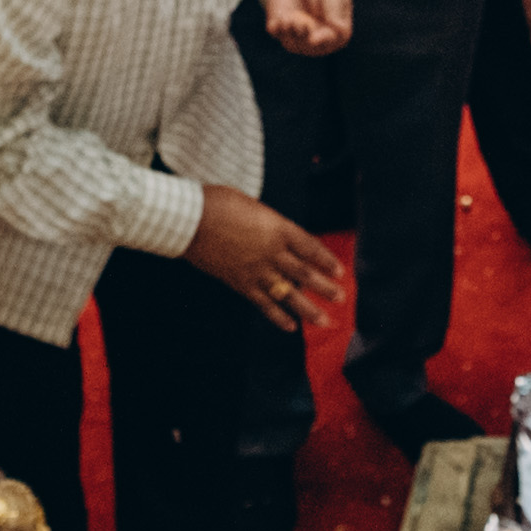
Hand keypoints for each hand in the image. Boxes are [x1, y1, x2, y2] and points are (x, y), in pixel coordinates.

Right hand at [186, 185, 347, 332]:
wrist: (190, 220)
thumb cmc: (219, 204)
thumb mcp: (254, 207)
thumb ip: (271, 224)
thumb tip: (281, 236)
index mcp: (278, 228)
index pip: (310, 247)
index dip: (326, 260)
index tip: (340, 271)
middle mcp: (272, 252)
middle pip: (305, 273)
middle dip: (325, 287)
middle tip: (341, 298)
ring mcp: (257, 270)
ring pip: (289, 293)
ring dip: (309, 309)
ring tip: (325, 320)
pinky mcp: (240, 283)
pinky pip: (264, 303)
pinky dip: (278, 316)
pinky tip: (291, 327)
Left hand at [260, 0, 353, 54]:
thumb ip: (333, 6)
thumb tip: (340, 28)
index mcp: (336, 26)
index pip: (335, 40)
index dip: (325, 40)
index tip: (315, 38)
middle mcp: (318, 35)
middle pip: (313, 47)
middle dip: (305, 39)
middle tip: (302, 26)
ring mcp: (298, 34)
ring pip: (294, 44)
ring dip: (291, 34)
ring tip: (289, 20)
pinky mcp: (280, 27)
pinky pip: (277, 34)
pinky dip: (278, 30)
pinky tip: (281, 20)